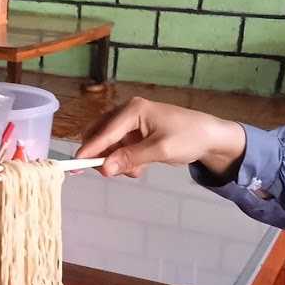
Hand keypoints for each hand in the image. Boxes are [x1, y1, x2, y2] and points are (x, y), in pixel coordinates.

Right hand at [76, 97, 245, 179]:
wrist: (210, 137)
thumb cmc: (188, 138)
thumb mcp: (160, 150)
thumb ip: (130, 158)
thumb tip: (105, 169)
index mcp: (133, 110)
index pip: (105, 132)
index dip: (89, 150)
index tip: (75, 165)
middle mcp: (127, 112)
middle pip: (100, 136)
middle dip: (104, 157)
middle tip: (113, 174)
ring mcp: (130, 123)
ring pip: (108, 145)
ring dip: (117, 161)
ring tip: (136, 170)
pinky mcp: (135, 133)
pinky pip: (118, 149)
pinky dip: (124, 161)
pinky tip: (140, 167)